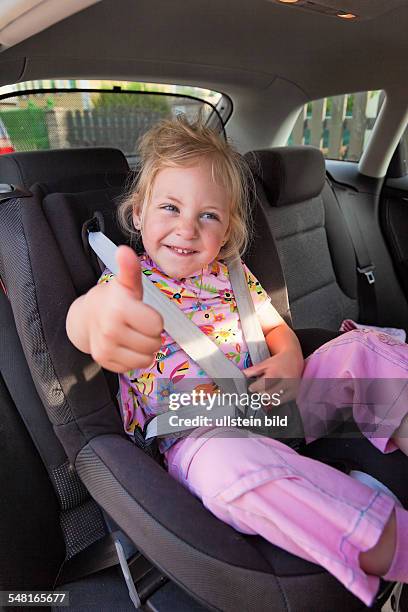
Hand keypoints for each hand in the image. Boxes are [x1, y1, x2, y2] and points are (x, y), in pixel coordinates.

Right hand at [86, 245, 162, 372]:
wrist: (85, 317)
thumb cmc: (113, 300)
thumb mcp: (125, 284)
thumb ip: (130, 269)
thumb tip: (125, 251)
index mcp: (119, 308)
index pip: (157, 325)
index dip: (154, 319)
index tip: (142, 312)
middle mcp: (110, 330)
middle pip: (154, 343)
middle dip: (151, 334)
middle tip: (138, 324)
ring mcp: (106, 347)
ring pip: (147, 359)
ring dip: (145, 349)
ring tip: (134, 335)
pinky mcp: (104, 361)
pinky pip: (134, 367)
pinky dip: (134, 358)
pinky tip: (126, 345)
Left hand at [243, 350, 302, 403]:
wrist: (294, 359)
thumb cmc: (277, 362)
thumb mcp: (265, 363)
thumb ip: (252, 370)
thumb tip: (240, 375)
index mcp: (276, 373)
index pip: (262, 385)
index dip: (254, 388)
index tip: (252, 387)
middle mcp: (285, 381)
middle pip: (267, 395)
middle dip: (260, 393)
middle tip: (259, 389)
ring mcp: (291, 389)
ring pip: (274, 400)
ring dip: (267, 398)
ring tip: (266, 391)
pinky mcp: (294, 394)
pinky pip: (280, 402)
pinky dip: (274, 400)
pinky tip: (272, 394)